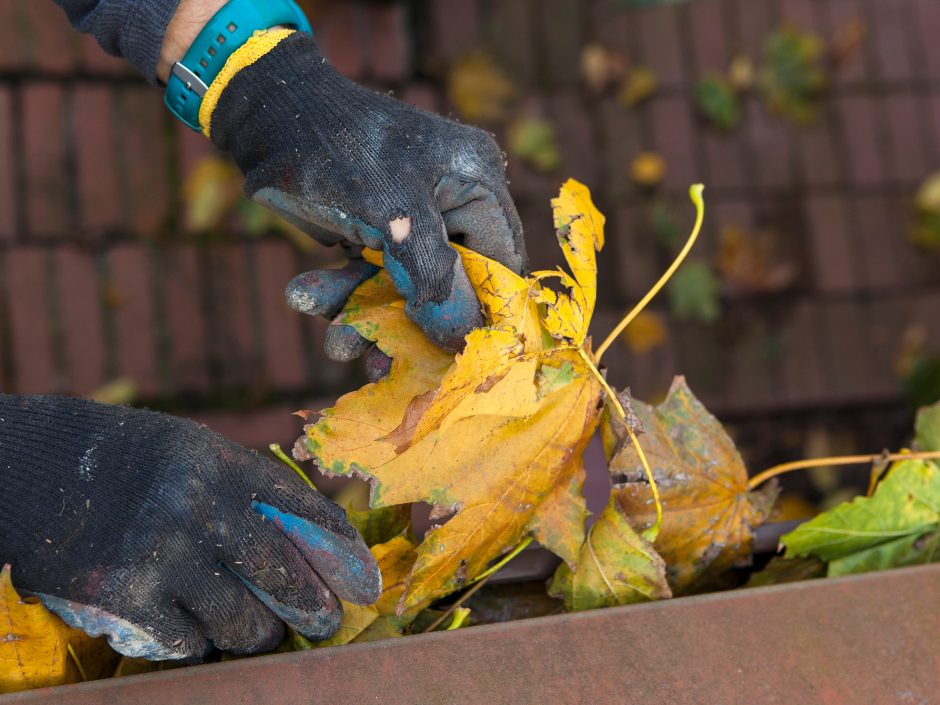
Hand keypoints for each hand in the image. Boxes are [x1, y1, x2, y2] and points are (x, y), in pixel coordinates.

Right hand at [0, 395, 378, 660]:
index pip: (304, 513)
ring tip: (255, 631)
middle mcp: (195, 507)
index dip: (343, 555)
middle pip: (283, 577)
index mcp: (220, 463)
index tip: (365, 586)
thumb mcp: (195, 453)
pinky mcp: (124, 601)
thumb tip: (312, 544)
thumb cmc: (132, 465)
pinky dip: (197, 643)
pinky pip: (189, 644)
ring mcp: (159, 556)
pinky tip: (191, 626)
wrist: (34, 473)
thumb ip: (248, 492)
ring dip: (255, 634)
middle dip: (313, 610)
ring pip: (242, 624)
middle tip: (324, 623)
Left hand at [201, 30, 526, 354]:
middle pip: (450, 284)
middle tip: (383, 363)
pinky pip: (370, 275)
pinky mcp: (375, 230)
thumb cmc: (336, 151)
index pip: (501, 264)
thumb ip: (433, 275)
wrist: (262, 116)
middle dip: (411, 325)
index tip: (457, 357)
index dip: (482, 313)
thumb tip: (462, 337)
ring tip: (336, 346)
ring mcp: (411, 218)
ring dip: (367, 316)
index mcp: (476, 183)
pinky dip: (342, 293)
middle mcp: (452, 200)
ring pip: (403, 287)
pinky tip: (304, 297)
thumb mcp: (391, 215)